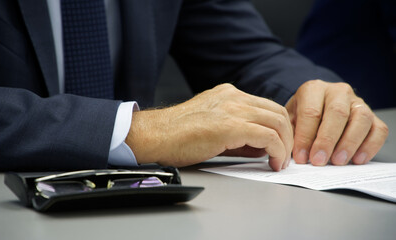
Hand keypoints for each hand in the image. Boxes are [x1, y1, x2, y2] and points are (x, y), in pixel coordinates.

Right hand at [126, 84, 292, 170]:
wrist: (155, 136)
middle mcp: (233, 97)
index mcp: (229, 94)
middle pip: (277, 112)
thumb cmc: (176, 135)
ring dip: (285, 144)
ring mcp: (232, 109)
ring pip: (277, 122)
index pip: (267, 106)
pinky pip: (267, 136)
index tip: (281, 145)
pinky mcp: (230, 126)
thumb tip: (261, 147)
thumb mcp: (213, 127)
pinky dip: (277, 150)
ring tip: (280, 161)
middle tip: (286, 155)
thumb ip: (239, 134)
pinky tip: (273, 162)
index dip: (280, 127)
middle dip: (288, 135)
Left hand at [286, 80, 388, 165]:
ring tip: (337, 161)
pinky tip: (357, 159)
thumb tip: (298, 155)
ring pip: (361, 118)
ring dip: (349, 143)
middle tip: (319, 160)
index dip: (305, 137)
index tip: (301, 157)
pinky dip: (370, 146)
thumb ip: (292, 133)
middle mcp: (338, 92)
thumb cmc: (302, 116)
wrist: (316, 108)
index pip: (311, 112)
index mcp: (313, 89)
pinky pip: (378, 130)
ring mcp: (358, 102)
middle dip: (327, 140)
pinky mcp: (373, 116)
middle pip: (337, 113)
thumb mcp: (290, 120)